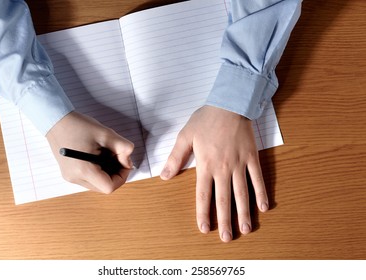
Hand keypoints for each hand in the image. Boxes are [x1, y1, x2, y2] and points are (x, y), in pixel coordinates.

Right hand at [46, 111, 133, 193]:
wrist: (55, 120)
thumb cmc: (78, 125)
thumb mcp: (106, 134)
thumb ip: (123, 148)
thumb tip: (128, 162)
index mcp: (83, 170)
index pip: (109, 187)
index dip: (122, 177)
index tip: (124, 163)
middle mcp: (75, 178)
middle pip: (103, 186)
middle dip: (115, 173)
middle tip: (116, 155)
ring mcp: (70, 177)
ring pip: (97, 183)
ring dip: (107, 171)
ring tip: (105, 153)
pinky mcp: (69, 173)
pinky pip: (89, 178)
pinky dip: (98, 169)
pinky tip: (97, 154)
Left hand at [160, 105, 268, 241]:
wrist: (229, 103)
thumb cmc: (206, 119)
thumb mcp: (185, 136)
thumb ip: (176, 158)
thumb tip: (165, 177)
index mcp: (205, 165)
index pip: (203, 195)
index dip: (203, 213)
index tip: (205, 229)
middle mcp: (223, 169)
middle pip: (224, 200)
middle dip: (224, 221)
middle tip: (227, 239)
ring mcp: (239, 164)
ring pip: (242, 193)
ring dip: (244, 213)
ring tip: (246, 229)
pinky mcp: (252, 157)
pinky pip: (257, 178)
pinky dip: (261, 193)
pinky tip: (263, 207)